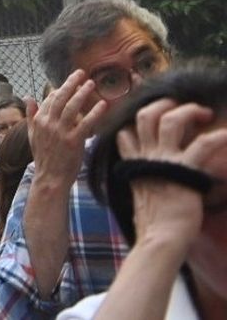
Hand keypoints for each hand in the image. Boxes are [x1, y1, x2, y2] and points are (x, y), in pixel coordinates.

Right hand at [29, 69, 107, 184]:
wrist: (50, 178)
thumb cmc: (44, 157)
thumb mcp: (32, 134)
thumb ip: (30, 115)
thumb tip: (28, 97)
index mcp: (39, 121)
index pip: (49, 99)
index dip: (60, 89)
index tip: (71, 83)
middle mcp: (48, 124)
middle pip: (60, 98)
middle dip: (71, 83)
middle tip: (81, 73)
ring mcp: (61, 132)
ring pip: (72, 107)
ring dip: (82, 93)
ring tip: (91, 84)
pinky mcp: (74, 141)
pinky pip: (86, 123)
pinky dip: (95, 112)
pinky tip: (103, 105)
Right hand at [119, 99, 226, 251]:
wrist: (160, 238)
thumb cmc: (154, 226)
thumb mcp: (141, 198)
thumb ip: (145, 184)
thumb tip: (154, 188)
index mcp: (134, 164)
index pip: (125, 134)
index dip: (134, 124)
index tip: (150, 122)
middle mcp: (146, 157)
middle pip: (145, 116)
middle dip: (163, 105)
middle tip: (179, 107)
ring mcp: (164, 160)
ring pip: (170, 120)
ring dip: (188, 111)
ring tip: (203, 113)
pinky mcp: (185, 169)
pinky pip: (203, 144)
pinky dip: (219, 137)